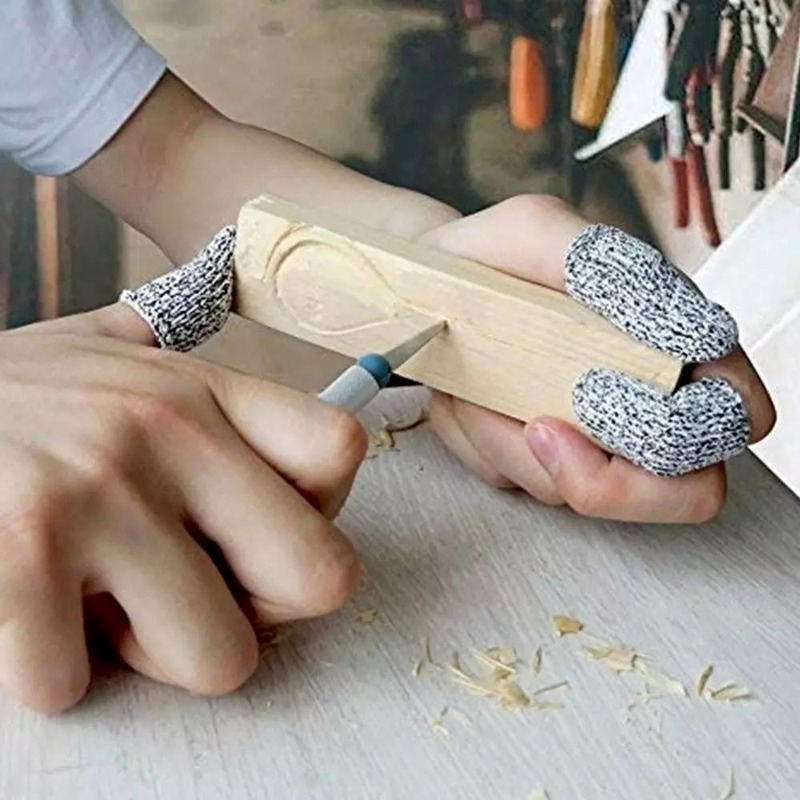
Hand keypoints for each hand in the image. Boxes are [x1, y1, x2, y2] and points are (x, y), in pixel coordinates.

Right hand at [0, 304, 364, 711]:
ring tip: (100, 599)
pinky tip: (27, 609)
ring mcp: (97, 496)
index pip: (340, 453)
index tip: (264, 528)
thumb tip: (290, 409)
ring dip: (158, 651)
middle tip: (194, 592)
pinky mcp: (20, 561)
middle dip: (262, 608)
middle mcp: (167, 432)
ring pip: (220, 658)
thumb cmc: (10, 396)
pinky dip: (56, 668)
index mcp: (204, 387)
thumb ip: (202, 378)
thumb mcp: (111, 355)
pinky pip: (84, 683)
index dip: (322, 513)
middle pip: (322, 576)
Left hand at [416, 196, 775, 522]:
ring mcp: (589, 440)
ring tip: (474, 381)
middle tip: (538, 426)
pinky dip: (480, 444)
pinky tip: (464, 394)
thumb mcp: (536, 233)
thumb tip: (678, 322)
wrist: (427, 287)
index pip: (735, 415)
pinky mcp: (534, 462)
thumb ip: (602, 265)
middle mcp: (642, 399)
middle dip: (605, 478)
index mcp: (671, 342)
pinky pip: (517, 483)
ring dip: (509, 442)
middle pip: (685, 492)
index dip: (688, 430)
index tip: (600, 391)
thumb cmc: (488, 258)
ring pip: (582, 492)